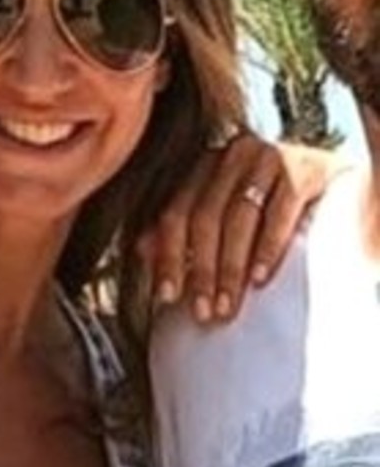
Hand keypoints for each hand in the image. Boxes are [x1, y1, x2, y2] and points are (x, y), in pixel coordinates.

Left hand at [140, 131, 347, 324]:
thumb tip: (140, 249)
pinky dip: (267, 247)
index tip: (167, 297)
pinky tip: (259, 278)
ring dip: (231, 267)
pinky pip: (280, 210)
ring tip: (228, 305)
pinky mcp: (303, 168)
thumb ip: (180, 232)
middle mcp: (233, 154)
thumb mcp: (219, 218)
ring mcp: (269, 157)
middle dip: (202, 269)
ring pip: (240, 215)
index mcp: (205, 166)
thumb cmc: (263, 209)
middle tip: (204, 312)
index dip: (169, 257)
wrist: (328, 184)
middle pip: (206, 215)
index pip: (176, 212)